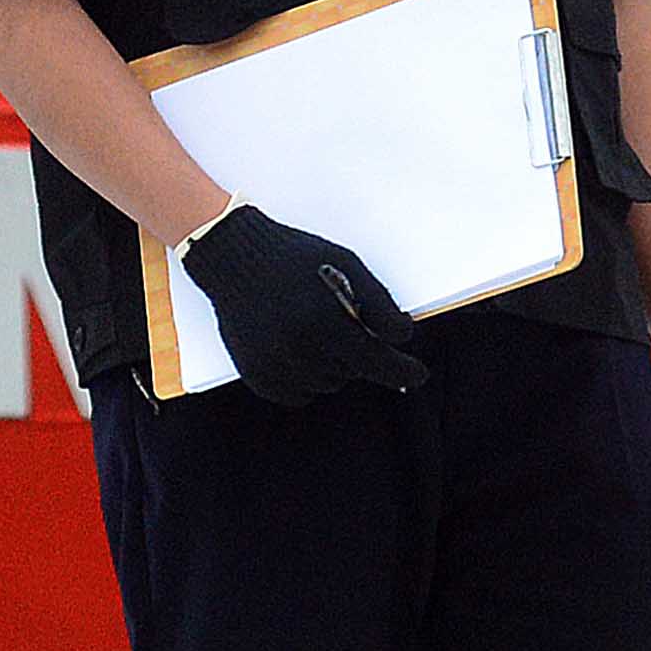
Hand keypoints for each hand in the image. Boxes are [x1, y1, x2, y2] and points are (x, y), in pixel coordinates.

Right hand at [181, 203, 419, 402]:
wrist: (233, 258)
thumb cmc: (296, 257)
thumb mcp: (348, 265)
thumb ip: (380, 304)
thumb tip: (402, 338)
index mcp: (326, 323)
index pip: (381, 363)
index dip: (405, 370)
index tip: (417, 374)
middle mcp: (300, 351)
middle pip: (357, 371)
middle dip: (359, 349)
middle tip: (338, 318)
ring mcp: (276, 367)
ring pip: (330, 383)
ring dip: (333, 363)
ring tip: (311, 326)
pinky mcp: (258, 377)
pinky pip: (301, 393)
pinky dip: (307, 377)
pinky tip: (296, 345)